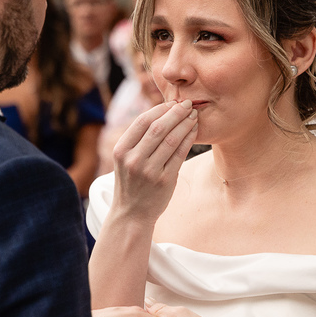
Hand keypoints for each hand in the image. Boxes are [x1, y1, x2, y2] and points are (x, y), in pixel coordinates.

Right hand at [111, 100, 198, 223]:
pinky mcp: (165, 180)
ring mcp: (149, 171)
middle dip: (176, 112)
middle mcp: (133, 160)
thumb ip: (138, 139)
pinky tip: (194, 130)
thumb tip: (162, 112)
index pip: (142, 121)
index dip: (160, 109)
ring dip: (185, 124)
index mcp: (121, 150)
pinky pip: (180, 154)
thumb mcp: (125, 159)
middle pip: (158, 128)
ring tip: (193, 115)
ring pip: (171, 140)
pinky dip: (189, 139)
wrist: (132, 213)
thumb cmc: (131, 182)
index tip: (172, 102)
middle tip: (187, 103)